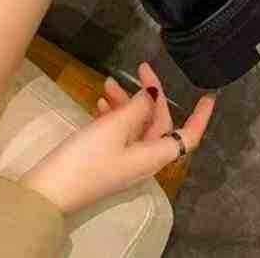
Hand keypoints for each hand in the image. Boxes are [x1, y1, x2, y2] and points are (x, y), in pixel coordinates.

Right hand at [20, 62, 215, 213]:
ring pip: (136, 126)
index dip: (200, 117)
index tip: (208, 96)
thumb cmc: (87, 158)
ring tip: (107, 83)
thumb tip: (152, 95)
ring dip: (127, 103)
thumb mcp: (115, 127)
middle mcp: (145, 160)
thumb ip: (138, 108)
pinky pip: (120, 133)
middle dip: (150, 96)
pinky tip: (100, 102)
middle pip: (158, 124)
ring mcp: (125, 161)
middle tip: (139, 69)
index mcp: (154, 156)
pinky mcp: (107, 160)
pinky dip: (114, 116)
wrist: (51, 190)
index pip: (187, 136)